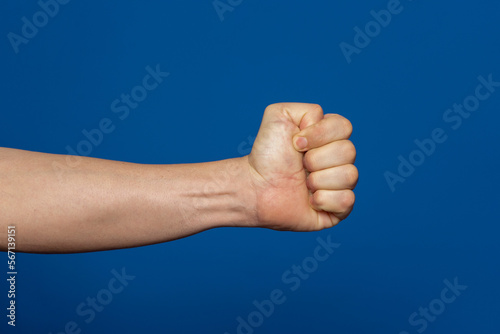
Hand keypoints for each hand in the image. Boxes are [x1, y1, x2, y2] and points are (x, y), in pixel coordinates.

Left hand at [247, 103, 356, 230]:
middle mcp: (338, 159)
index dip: (320, 135)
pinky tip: (309, 201)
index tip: (296, 143)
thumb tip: (325, 126)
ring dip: (318, 180)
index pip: (344, 127)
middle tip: (299, 166)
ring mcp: (340, 184)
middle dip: (316, 159)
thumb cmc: (267, 154)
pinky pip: (347, 201)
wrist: (255, 187)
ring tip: (302, 184)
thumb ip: (306, 110)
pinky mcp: (337, 209)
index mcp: (329, 137)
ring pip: (349, 176)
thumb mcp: (279, 115)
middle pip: (349, 151)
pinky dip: (324, 200)